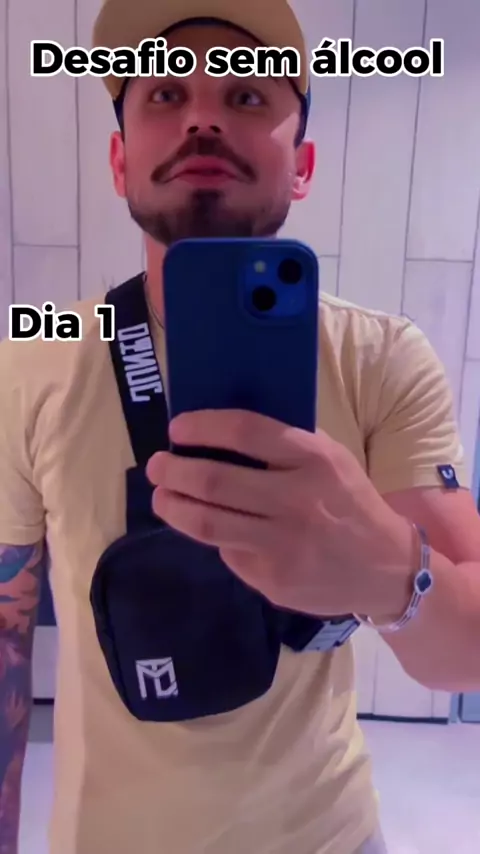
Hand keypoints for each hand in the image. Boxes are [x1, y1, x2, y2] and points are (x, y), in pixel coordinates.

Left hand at [146, 410, 413, 619]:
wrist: (386, 569)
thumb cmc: (350, 503)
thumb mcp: (332, 460)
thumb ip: (285, 445)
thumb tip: (220, 433)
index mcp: (314, 460)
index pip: (245, 432)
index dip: (202, 427)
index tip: (178, 429)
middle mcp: (297, 500)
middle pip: (214, 481)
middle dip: (173, 470)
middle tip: (156, 465)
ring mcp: (283, 545)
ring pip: (206, 523)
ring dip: (171, 506)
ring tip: (161, 497)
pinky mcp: (272, 580)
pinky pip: (228, 552)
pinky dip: (213, 536)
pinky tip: (211, 526)